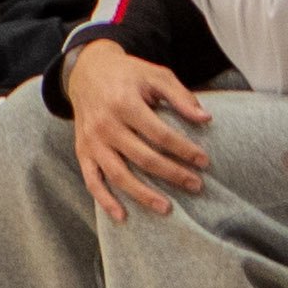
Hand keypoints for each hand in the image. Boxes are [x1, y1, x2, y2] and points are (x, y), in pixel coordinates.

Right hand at [67, 40, 213, 218]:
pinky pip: (92, 180)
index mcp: (125, 102)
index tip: (204, 161)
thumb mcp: (155, 74)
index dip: (184, 149)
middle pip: (143, 158)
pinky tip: (122, 216)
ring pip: (118, 175)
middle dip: (172, 174)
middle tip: (196, 186)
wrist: (87, 71)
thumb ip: (180, 96)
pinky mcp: (82, 151)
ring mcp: (92, 141)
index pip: (160, 134)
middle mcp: (106, 124)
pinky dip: (105, 200)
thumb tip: (205, 119)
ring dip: (143, 195)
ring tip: (166, 208)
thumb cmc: (128, 74)